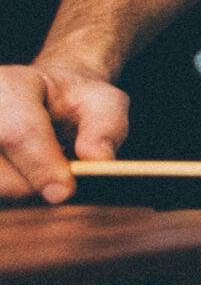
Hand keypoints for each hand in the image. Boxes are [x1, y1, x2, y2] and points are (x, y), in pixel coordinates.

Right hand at [0, 61, 130, 202]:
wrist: (44, 101)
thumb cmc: (75, 102)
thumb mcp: (104, 102)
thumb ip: (107, 126)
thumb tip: (98, 159)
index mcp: (7, 86)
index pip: (18, 131)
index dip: (42, 165)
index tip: (65, 191)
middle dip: (32, 186)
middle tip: (61, 185)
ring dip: (19, 195)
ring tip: (43, 175)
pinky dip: (10, 198)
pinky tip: (27, 182)